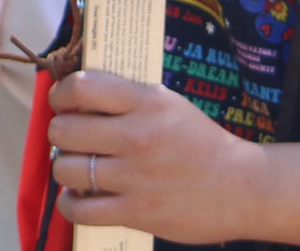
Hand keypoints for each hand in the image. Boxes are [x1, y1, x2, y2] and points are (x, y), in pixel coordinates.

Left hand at [48, 72, 269, 242]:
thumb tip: (79, 97)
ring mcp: (134, 176)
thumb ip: (129, 100)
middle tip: (71, 137)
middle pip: (65, 130)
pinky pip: (77, 210)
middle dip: (60, 133)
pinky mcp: (134, 213)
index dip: (62, 93)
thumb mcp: (169, 105)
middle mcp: (137, 135)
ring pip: (66, 170)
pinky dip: (70, 204)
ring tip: (77, 168)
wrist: (239, 186)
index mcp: (148, 101)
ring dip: (64, 169)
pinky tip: (80, 197)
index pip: (83, 87)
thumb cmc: (200, 142)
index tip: (63, 101)